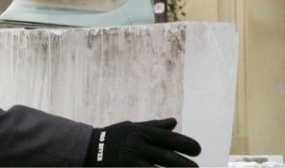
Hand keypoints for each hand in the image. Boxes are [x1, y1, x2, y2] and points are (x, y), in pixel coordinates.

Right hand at [84, 118, 199, 166]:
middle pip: (167, 159)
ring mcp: (131, 163)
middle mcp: (138, 148)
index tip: (198, 150)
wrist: (87, 150)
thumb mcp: (132, 127)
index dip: (186, 144)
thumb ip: (154, 127)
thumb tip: (175, 122)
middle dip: (184, 166)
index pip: (169, 138)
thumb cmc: (113, 137)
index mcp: (142, 134)